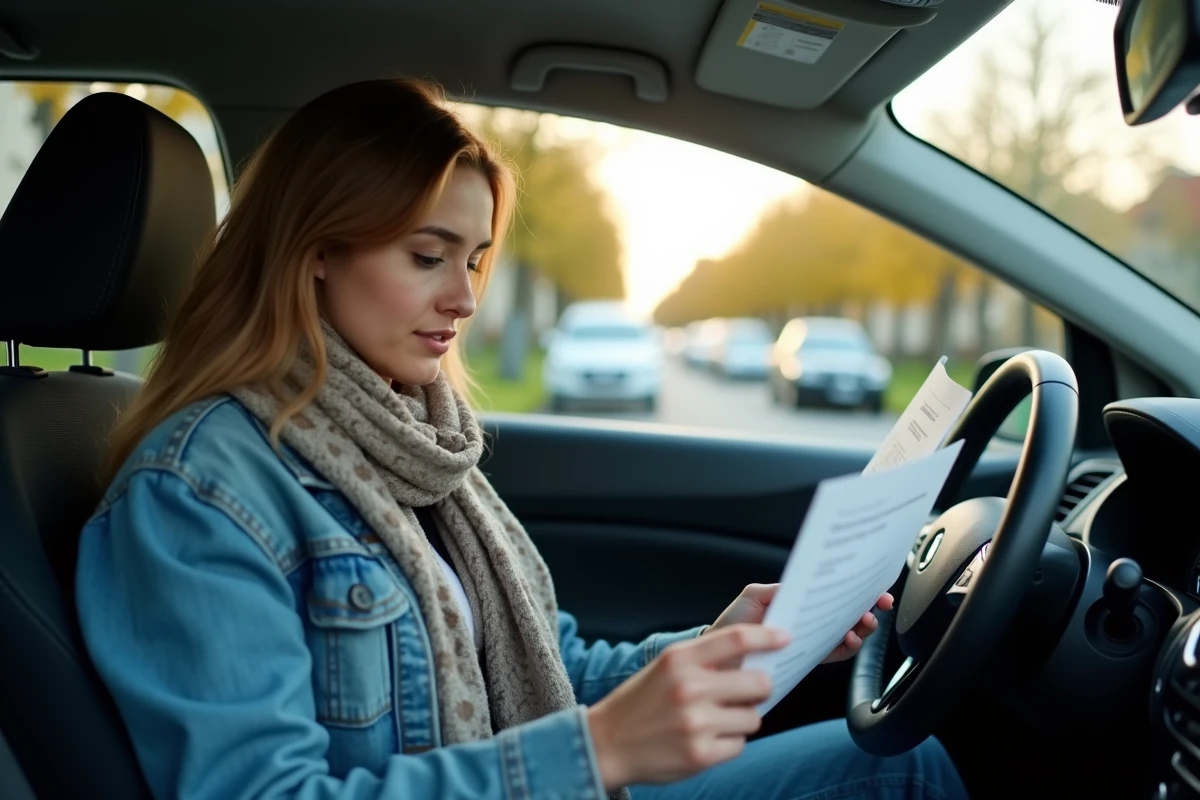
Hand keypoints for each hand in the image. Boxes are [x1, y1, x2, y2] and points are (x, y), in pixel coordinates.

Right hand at [586, 623, 788, 789]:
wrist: (606, 743)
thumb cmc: (641, 702)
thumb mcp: (667, 667)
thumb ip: (705, 658)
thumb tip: (756, 655)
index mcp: (680, 659)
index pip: (737, 639)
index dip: (767, 637)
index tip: (785, 638)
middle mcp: (689, 688)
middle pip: (759, 683)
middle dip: (760, 689)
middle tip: (746, 694)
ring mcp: (696, 723)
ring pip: (753, 718)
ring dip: (742, 720)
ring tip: (715, 720)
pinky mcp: (701, 755)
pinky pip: (739, 744)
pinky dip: (728, 743)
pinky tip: (705, 740)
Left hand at [706, 583, 893, 664]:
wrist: (717, 656)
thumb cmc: (733, 623)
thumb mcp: (755, 596)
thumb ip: (781, 590)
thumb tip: (809, 585)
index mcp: (800, 602)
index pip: (833, 593)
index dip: (857, 589)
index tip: (874, 586)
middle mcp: (809, 621)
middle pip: (847, 613)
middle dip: (867, 608)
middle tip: (876, 605)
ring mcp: (811, 641)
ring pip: (847, 634)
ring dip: (861, 628)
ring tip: (862, 623)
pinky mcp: (807, 660)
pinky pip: (834, 654)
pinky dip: (846, 648)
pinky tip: (848, 640)